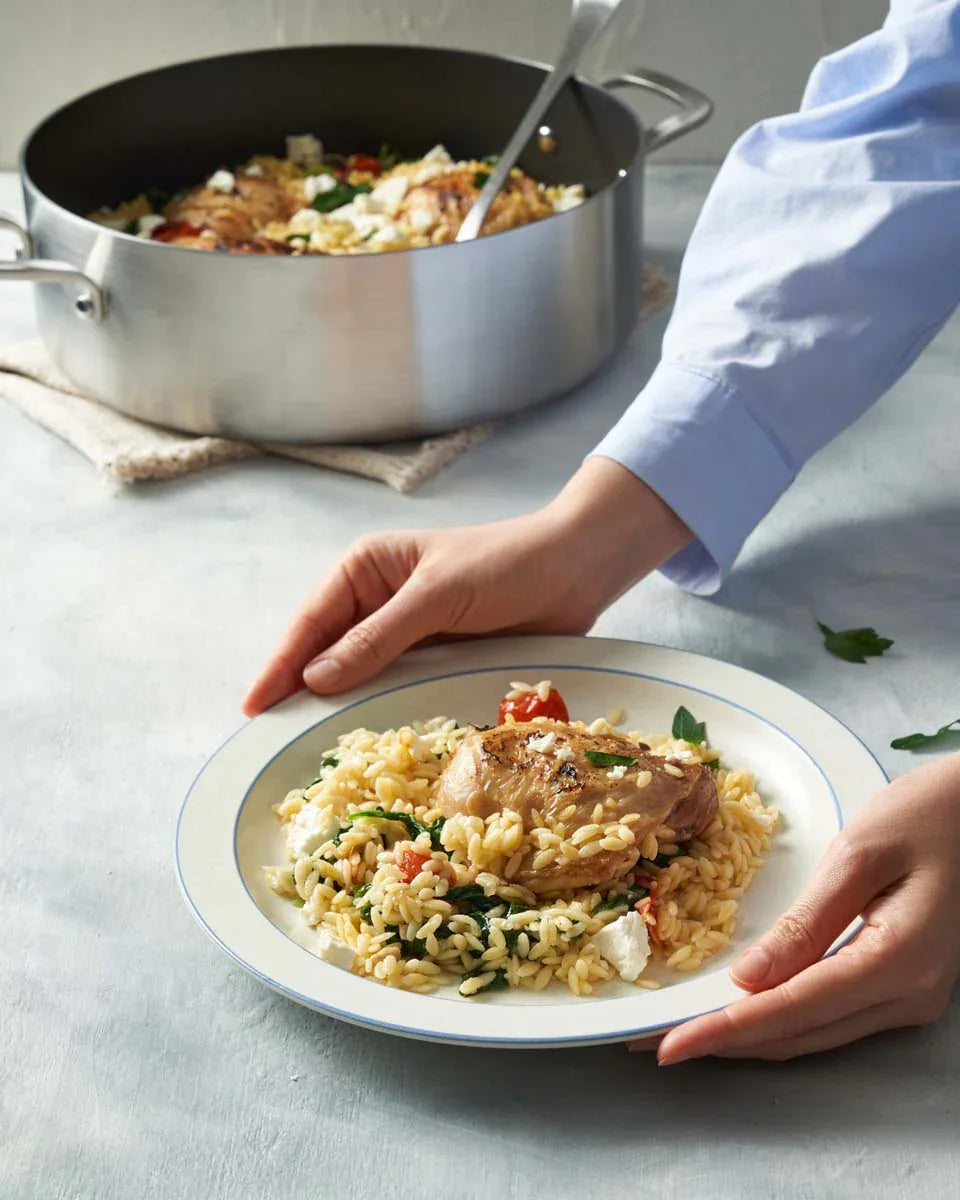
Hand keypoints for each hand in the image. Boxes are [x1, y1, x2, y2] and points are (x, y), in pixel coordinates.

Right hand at [243, 458, 690, 714]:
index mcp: (367, 570)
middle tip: (273, 743)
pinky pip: (400, 690)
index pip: (311, 623)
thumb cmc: (506, 564)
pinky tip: (372, 743)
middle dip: (303, 693)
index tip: (254, 708)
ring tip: (311, 753)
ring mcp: (409, 634)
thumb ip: (378, 637)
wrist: (576, 569)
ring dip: (344, 709)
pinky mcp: (438, 659)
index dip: (281, 667)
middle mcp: (379, 602)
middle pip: (328, 655)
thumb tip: (317, 678)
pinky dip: (385, 713)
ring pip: (363, 678)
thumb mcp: (437, 595)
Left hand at [639, 753, 959, 1062]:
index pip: (794, 1009)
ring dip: (749, 1036)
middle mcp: (909, 995)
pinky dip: (780, 1017)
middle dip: (724, 1042)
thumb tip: (748, 979)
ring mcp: (911, 997)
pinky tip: (739, 1010)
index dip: (726, 1031)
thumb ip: (806, 921)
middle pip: (801, 1034)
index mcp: (899, 960)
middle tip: (653, 1042)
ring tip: (684, 1030)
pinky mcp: (903, 986)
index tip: (667, 1045)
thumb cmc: (925, 815)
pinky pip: (832, 1015)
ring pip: (815, 1033)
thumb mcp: (859, 855)